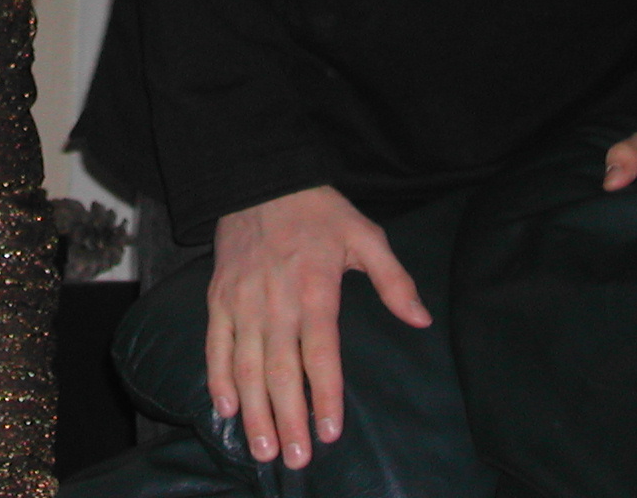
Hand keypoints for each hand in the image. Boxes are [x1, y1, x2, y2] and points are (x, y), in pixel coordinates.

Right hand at [208, 186, 429, 470]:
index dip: (325, 394)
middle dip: (287, 418)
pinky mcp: (218, 298)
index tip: (330, 432)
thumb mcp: (365, 234)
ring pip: (246, 366)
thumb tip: (421, 320)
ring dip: (254, 410)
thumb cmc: (317, 210)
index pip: (320, 352)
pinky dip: (218, 378)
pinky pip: (215, 345)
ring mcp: (242, 301)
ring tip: (263, 449)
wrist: (258, 177)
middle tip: (296, 458)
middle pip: (281, 370)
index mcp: (314, 288)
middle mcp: (275, 300)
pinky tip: (225, 409)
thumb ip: (393, 280)